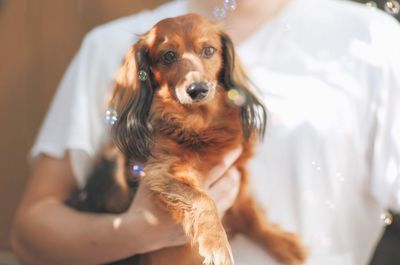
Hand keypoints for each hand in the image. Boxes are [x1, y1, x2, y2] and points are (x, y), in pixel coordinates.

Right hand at [125, 147, 241, 252]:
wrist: (138, 232)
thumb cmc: (145, 200)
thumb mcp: (153, 175)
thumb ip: (164, 155)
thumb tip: (171, 134)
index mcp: (187, 187)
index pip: (216, 167)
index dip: (228, 155)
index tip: (238, 146)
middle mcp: (198, 203)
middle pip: (227, 183)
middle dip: (234, 170)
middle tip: (237, 158)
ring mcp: (202, 218)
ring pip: (228, 198)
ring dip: (233, 185)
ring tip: (235, 174)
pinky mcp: (202, 229)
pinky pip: (222, 212)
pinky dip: (227, 199)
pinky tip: (227, 191)